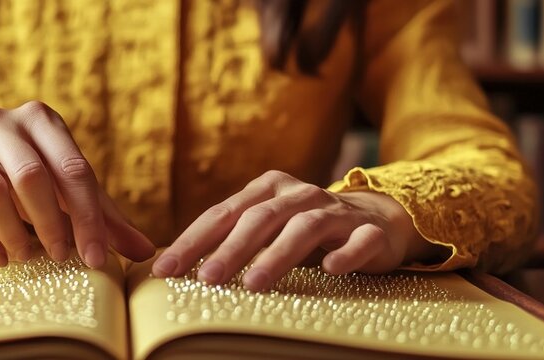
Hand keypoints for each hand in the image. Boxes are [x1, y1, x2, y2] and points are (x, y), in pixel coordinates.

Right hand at [0, 101, 153, 267]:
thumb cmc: (28, 187)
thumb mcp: (68, 196)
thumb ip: (105, 220)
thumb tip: (148, 252)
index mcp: (40, 119)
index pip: (73, 169)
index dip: (88, 219)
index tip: (95, 257)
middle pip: (32, 176)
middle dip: (51, 224)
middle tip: (60, 256)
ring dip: (15, 234)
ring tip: (26, 256)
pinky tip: (0, 258)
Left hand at [151, 170, 436, 290]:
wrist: (377, 219)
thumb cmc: (305, 227)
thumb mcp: (266, 226)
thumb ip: (230, 237)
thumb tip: (175, 264)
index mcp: (267, 190)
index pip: (223, 214)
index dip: (193, 241)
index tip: (166, 269)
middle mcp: (299, 195)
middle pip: (260, 219)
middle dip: (231, 249)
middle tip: (207, 278)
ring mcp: (336, 211)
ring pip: (304, 228)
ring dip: (278, 254)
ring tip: (255, 283)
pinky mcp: (369, 232)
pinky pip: (359, 241)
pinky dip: (346, 253)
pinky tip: (331, 269)